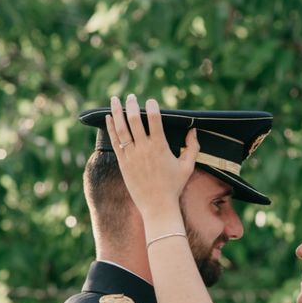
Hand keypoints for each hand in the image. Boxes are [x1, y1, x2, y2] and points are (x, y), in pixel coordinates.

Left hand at [105, 94, 199, 218]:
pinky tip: (108, 117)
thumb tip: (193, 131)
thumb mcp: (187, 166)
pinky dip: (111, 128)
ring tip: (115, 99)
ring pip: (121, 129)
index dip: (152, 108)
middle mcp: (144, 149)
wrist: (157, 206)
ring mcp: (131, 156)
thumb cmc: (174, 186)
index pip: (155, 121)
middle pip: (135, 121)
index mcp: (160, 147)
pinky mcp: (123, 163)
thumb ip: (192, 147)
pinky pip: (115, 142)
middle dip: (132, 105)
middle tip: (131, 96)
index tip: (151, 100)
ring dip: (117, 112)